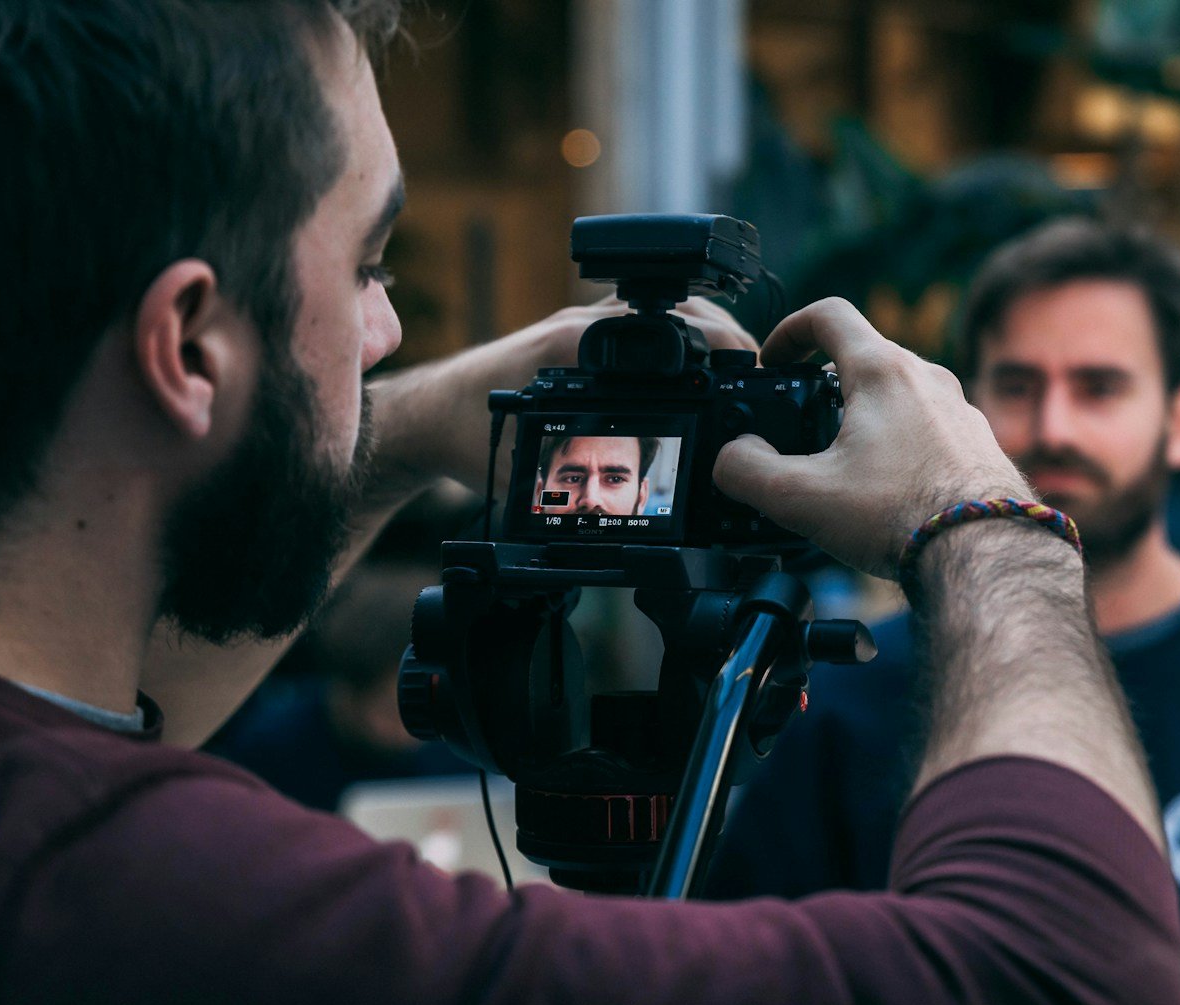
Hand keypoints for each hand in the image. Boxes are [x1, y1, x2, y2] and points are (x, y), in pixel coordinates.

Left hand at [368, 295, 756, 499]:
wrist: (424, 415)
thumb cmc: (464, 435)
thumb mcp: (522, 473)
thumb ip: (570, 489)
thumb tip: (618, 518)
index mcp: (577, 347)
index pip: (667, 328)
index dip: (718, 343)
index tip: (750, 365)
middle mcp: (581, 325)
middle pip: (675, 310)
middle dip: (722, 335)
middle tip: (756, 369)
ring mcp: (579, 325)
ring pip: (659, 312)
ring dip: (699, 330)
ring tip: (735, 366)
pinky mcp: (574, 335)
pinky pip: (635, 326)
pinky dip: (671, 338)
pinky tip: (691, 367)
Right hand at [713, 298, 1033, 577]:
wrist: (984, 555)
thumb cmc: (902, 518)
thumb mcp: (800, 497)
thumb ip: (747, 472)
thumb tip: (731, 458)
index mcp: (882, 371)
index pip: (827, 315)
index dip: (788, 331)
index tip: (773, 361)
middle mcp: (927, 378)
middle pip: (863, 357)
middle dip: (823, 385)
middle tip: (800, 423)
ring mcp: (958, 409)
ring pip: (898, 394)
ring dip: (863, 416)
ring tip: (844, 464)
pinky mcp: (977, 443)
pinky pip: (927, 427)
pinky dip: (898, 443)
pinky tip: (888, 489)